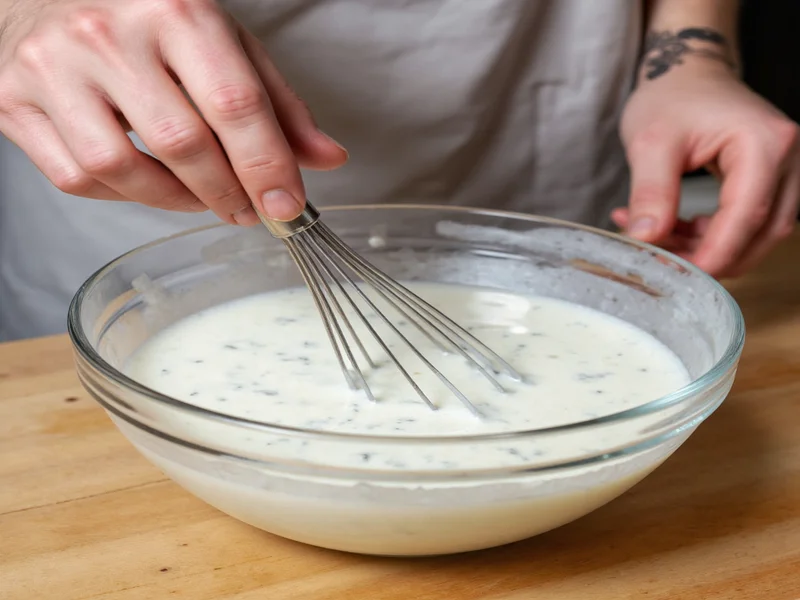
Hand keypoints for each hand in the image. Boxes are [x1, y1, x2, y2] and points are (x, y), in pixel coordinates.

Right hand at [0, 0, 346, 224]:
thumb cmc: (148, 19)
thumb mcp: (223, 42)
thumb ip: (276, 103)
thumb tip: (327, 158)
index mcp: (174, 10)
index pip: (234, 103)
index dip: (267, 166)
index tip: (288, 206)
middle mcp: (108, 36)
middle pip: (182, 144)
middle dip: (228, 193)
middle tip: (249, 209)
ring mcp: (53, 69)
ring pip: (123, 170)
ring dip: (176, 201)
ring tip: (203, 196)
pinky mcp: (14, 101)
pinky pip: (77, 178)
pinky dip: (123, 195)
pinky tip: (147, 183)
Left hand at [616, 62, 798, 277]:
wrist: (684, 73)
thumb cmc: (671, 98)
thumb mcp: (650, 143)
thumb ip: (651, 192)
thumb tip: (646, 239)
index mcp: (765, 144)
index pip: (747, 215)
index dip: (716, 254)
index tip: (682, 275)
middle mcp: (787, 158)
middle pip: (762, 232)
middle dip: (713, 256)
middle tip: (664, 261)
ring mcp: (784, 170)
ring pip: (757, 232)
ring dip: (710, 248)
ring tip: (659, 238)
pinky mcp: (769, 180)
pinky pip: (748, 222)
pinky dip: (711, 235)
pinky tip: (672, 228)